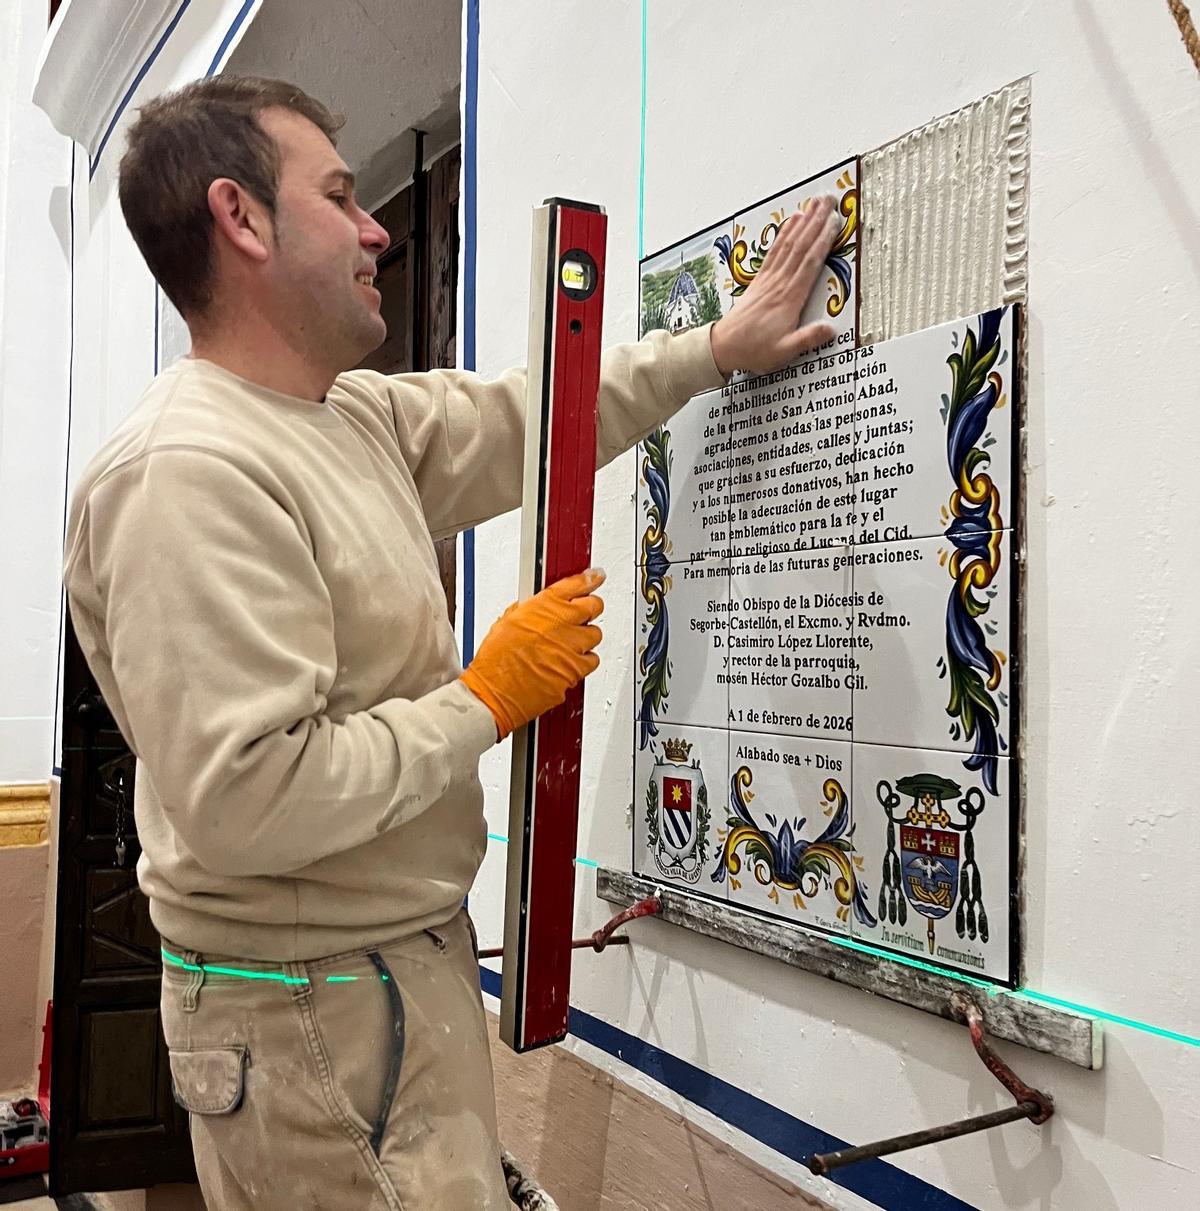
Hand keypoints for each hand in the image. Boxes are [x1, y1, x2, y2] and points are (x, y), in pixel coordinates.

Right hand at [461, 568, 605, 738]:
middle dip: (590, 608)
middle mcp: (561, 624)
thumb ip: (531, 609)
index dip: (590, 579)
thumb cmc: (495, 661)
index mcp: (544, 606)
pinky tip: (569, 662)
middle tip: (581, 614)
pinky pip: (592, 660)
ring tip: (569, 644)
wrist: (494, 692)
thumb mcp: (507, 621)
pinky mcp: (575, 670)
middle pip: (594, 606)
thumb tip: (541, 604)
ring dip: (585, 637)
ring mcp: (571, 647)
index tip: (596, 577)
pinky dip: (583, 660)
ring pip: (595, 634)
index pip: (578, 583)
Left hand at [709, 194, 842, 376]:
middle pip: (801, 245)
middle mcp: (779, 283)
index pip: (810, 262)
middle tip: (829, 199)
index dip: (823, 240)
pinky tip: (791, 221)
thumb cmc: (754, 349)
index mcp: (789, 298)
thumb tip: (829, 330)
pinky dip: (784, 233)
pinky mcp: (760, 279)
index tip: (835, 221)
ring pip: (789, 243)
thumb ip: (807, 339)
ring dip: (803, 221)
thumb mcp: (784, 351)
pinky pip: (774, 251)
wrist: (724, 347)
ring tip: (814, 203)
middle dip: (816, 220)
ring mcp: (769, 279)